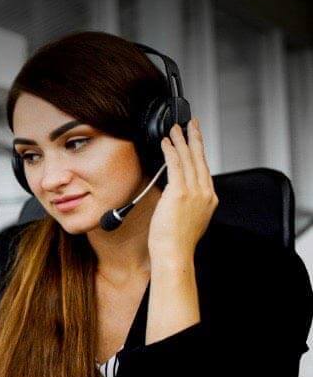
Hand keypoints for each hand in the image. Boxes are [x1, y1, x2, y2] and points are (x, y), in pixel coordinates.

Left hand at [148, 118, 217, 264]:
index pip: (204, 169)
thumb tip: (177, 193)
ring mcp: (194, 192)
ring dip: (181, 140)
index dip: (199, 151)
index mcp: (209, 199)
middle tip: (191, 123)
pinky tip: (166, 142)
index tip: (195, 139)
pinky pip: (176, 165)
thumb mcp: (190, 218)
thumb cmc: (177, 241)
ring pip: (188, 158)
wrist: (174, 253)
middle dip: (194, 138)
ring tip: (175, 128)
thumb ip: (188, 203)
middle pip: (200, 159)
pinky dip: (171, 151)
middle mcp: (205, 193)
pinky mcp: (180, 192)